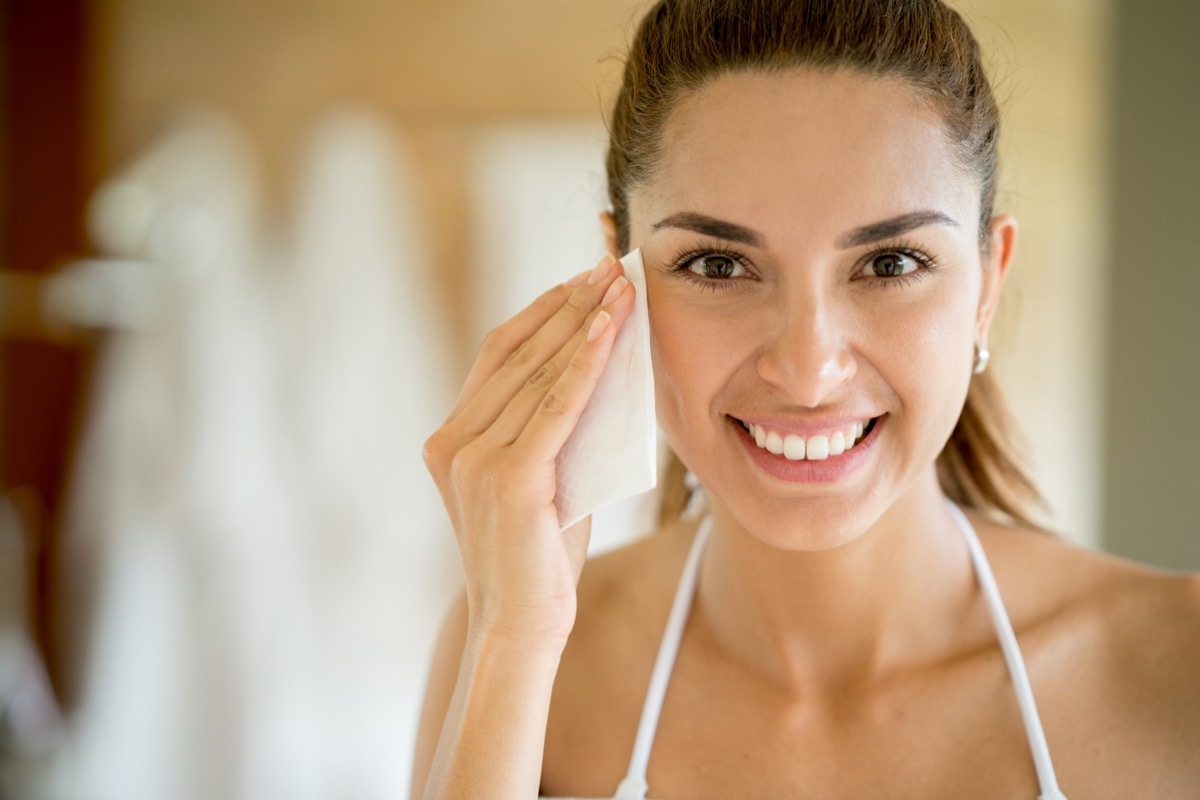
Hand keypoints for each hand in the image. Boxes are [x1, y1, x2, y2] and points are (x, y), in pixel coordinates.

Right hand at [423, 254, 634, 650]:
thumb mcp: (541, 476)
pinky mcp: (510, 478)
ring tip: (619, 287)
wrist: (518, 623)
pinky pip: (555, 407)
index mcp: (449, 437)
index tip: (580, 279)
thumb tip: (599, 364)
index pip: (497, 354)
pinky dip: (586, 364)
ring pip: (537, 373)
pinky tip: (610, 331)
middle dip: (568, 304)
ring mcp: (474, 459)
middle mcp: (451, 441)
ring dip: (583, 323)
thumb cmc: (538, 554)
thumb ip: (551, 426)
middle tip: (606, 265)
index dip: (541, 311)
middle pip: (516, 353)